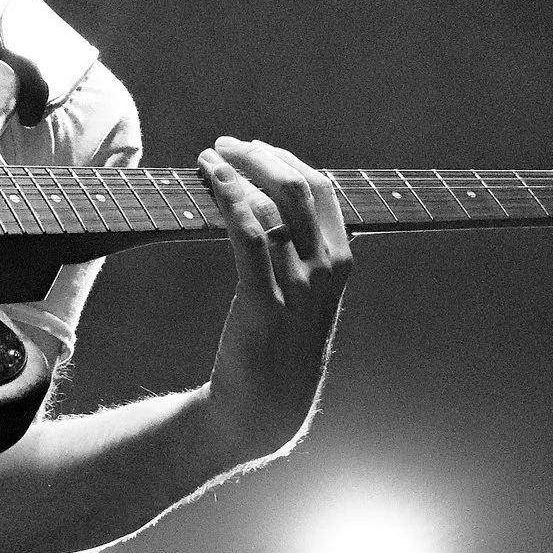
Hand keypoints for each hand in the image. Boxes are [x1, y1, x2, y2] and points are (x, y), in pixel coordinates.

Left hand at [199, 136, 354, 462]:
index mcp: (341, 262)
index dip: (285, 160)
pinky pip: (249, 234)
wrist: (265, 409)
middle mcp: (327, 269)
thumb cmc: (280, 345)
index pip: (322, 190)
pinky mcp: (264, 303)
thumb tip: (270, 200)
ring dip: (240, 169)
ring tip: (210, 157)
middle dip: (262, 155)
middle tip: (226, 144)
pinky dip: (229, 195)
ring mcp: (299, 287)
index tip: (253, 149)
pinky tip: (211, 178)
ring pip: (274, 203)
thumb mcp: (306, 294)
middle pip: (300, 187)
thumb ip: (300, 250)